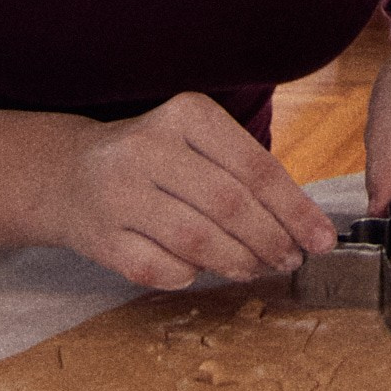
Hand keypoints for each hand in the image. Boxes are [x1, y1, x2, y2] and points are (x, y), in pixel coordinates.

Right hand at [42, 93, 338, 289]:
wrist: (67, 173)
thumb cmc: (155, 160)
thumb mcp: (198, 141)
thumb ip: (247, 172)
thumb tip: (305, 225)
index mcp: (186, 114)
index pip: (255, 167)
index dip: (295, 209)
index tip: (322, 238)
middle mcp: (148, 147)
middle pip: (229, 205)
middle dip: (271, 240)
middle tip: (292, 259)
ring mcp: (118, 192)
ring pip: (197, 240)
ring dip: (238, 262)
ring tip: (258, 268)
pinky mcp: (98, 236)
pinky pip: (158, 268)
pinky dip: (189, 275)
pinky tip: (203, 271)